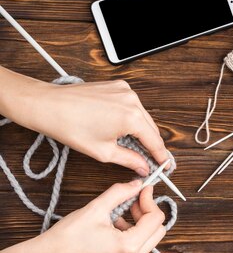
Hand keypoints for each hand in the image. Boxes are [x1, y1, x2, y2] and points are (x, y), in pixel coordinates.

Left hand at [0, 67, 168, 174]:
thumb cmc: (69, 126)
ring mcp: (126, 91)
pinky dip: (131, 117)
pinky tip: (120, 128)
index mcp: (131, 118)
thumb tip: (143, 167)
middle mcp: (132, 101)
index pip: (155, 142)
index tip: (165, 166)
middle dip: (151, 145)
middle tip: (148, 160)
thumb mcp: (103, 152)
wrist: (48, 105)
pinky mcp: (118, 86)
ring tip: (131, 145)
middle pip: (151, 129)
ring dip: (141, 131)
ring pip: (143, 117)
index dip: (161, 157)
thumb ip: (130, 160)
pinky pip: (133, 105)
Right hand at [0, 180, 165, 252]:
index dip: (150, 200)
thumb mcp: (96, 208)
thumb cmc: (67, 236)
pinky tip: (112, 229)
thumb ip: (120, 193)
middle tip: (133, 201)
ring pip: (147, 242)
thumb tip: (137, 184)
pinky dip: (130, 237)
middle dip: (148, 213)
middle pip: (157, 232)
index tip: (143, 189)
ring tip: (118, 215)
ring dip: (139, 225)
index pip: (156, 219)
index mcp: (129, 246)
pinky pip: (135, 252)